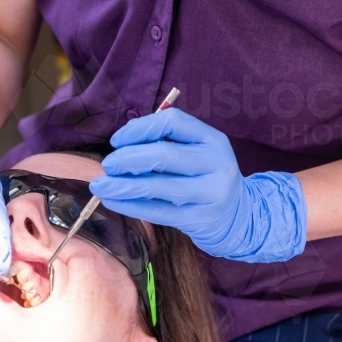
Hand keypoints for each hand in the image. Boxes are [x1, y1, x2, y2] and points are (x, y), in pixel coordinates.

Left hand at [90, 108, 306, 262]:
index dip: (141, 128)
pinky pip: (159, 211)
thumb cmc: (207, 177)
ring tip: (100, 186)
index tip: (118, 140)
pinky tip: (114, 202)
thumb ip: (167, 142)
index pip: (173, 122)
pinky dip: (132, 206)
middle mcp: (216, 163)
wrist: (241, 215)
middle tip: (107, 165)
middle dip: (129, 159)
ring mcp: (210, 193)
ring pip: (160, 186)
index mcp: (212, 139)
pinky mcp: (200, 219)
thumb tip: (122, 144)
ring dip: (125, 186)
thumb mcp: (198, 152)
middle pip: (165, 155)